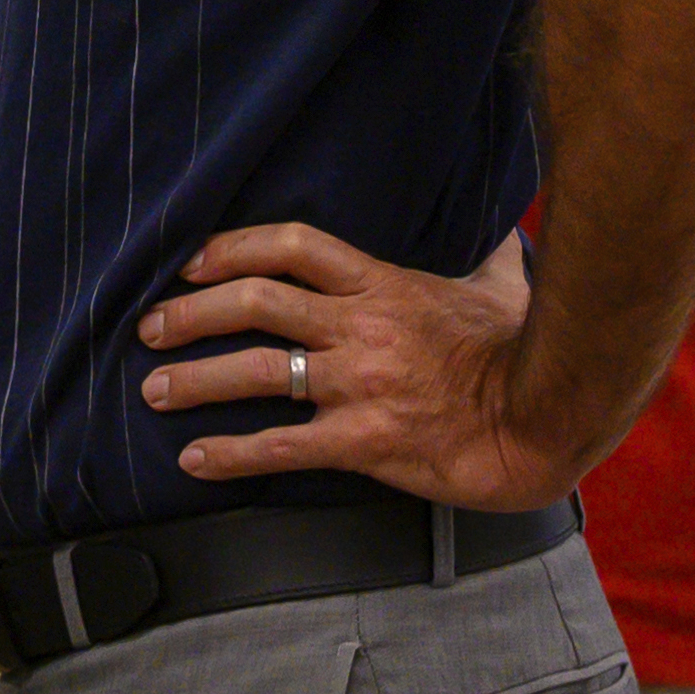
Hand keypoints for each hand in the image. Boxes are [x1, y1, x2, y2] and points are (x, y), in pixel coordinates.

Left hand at [137, 224, 576, 511]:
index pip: (293, 247)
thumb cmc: (521, 352)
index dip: (232, 248)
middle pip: (256, 303)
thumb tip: (499, 232)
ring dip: (197, 379)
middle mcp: (360, 328)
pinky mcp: (365, 441)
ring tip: (154, 391)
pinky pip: (283, 447)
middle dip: (192, 314)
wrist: (544, 416)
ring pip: (259, 372)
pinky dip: (232, 454)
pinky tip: (195, 461)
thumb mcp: (500, 286)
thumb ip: (485, 258)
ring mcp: (360, 384)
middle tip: (150, 328)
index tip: (190, 263)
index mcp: (383, 285)